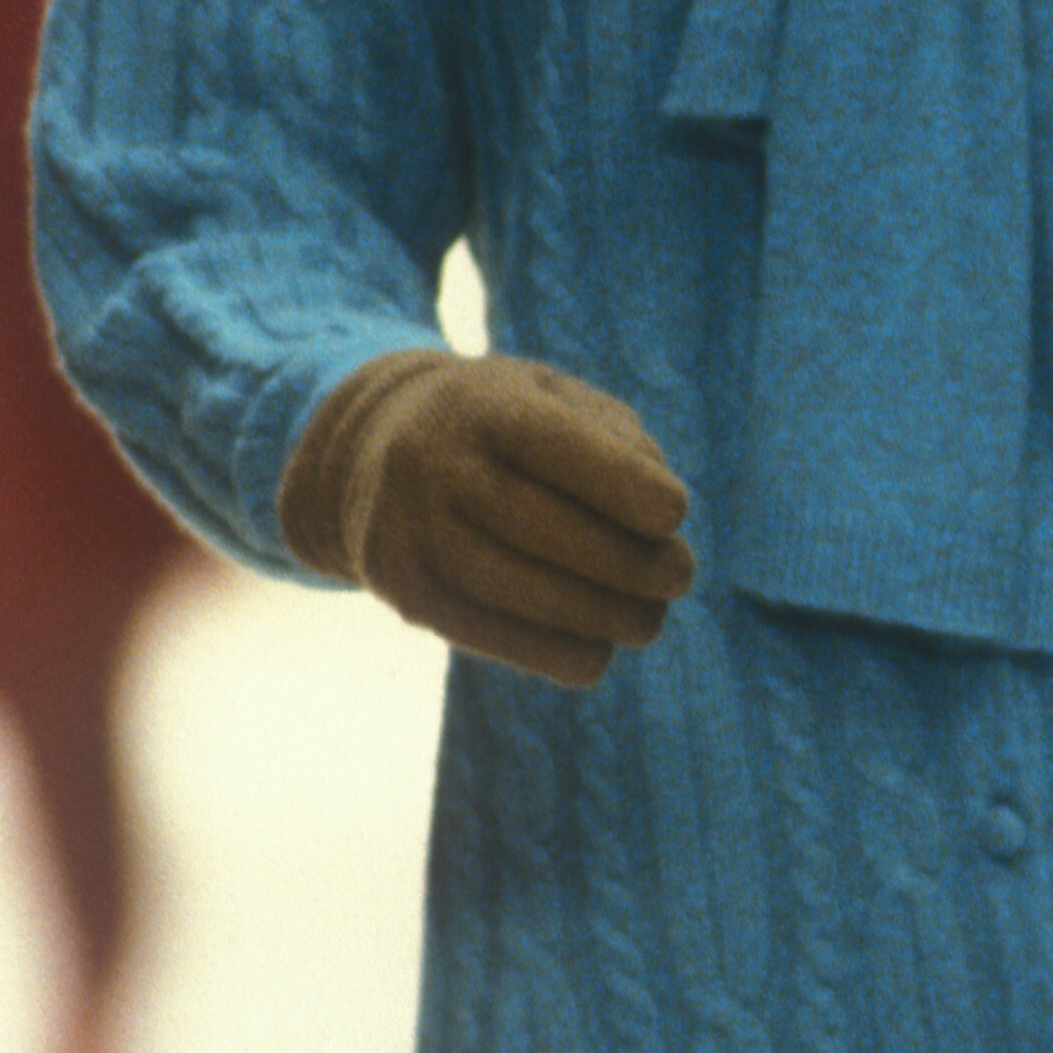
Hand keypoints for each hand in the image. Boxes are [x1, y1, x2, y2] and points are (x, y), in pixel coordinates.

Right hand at [280, 347, 694, 686]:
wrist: (372, 450)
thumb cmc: (500, 424)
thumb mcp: (554, 399)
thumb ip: (620, 441)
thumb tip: (664, 524)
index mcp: (482, 405)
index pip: (565, 452)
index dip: (630, 490)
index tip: (677, 513)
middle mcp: (437, 466)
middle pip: (556, 533)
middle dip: (636, 565)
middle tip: (680, 576)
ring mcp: (413, 533)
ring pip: (533, 597)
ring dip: (610, 618)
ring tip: (649, 620)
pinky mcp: (406, 594)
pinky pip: (501, 640)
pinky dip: (563, 653)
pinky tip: (599, 648)